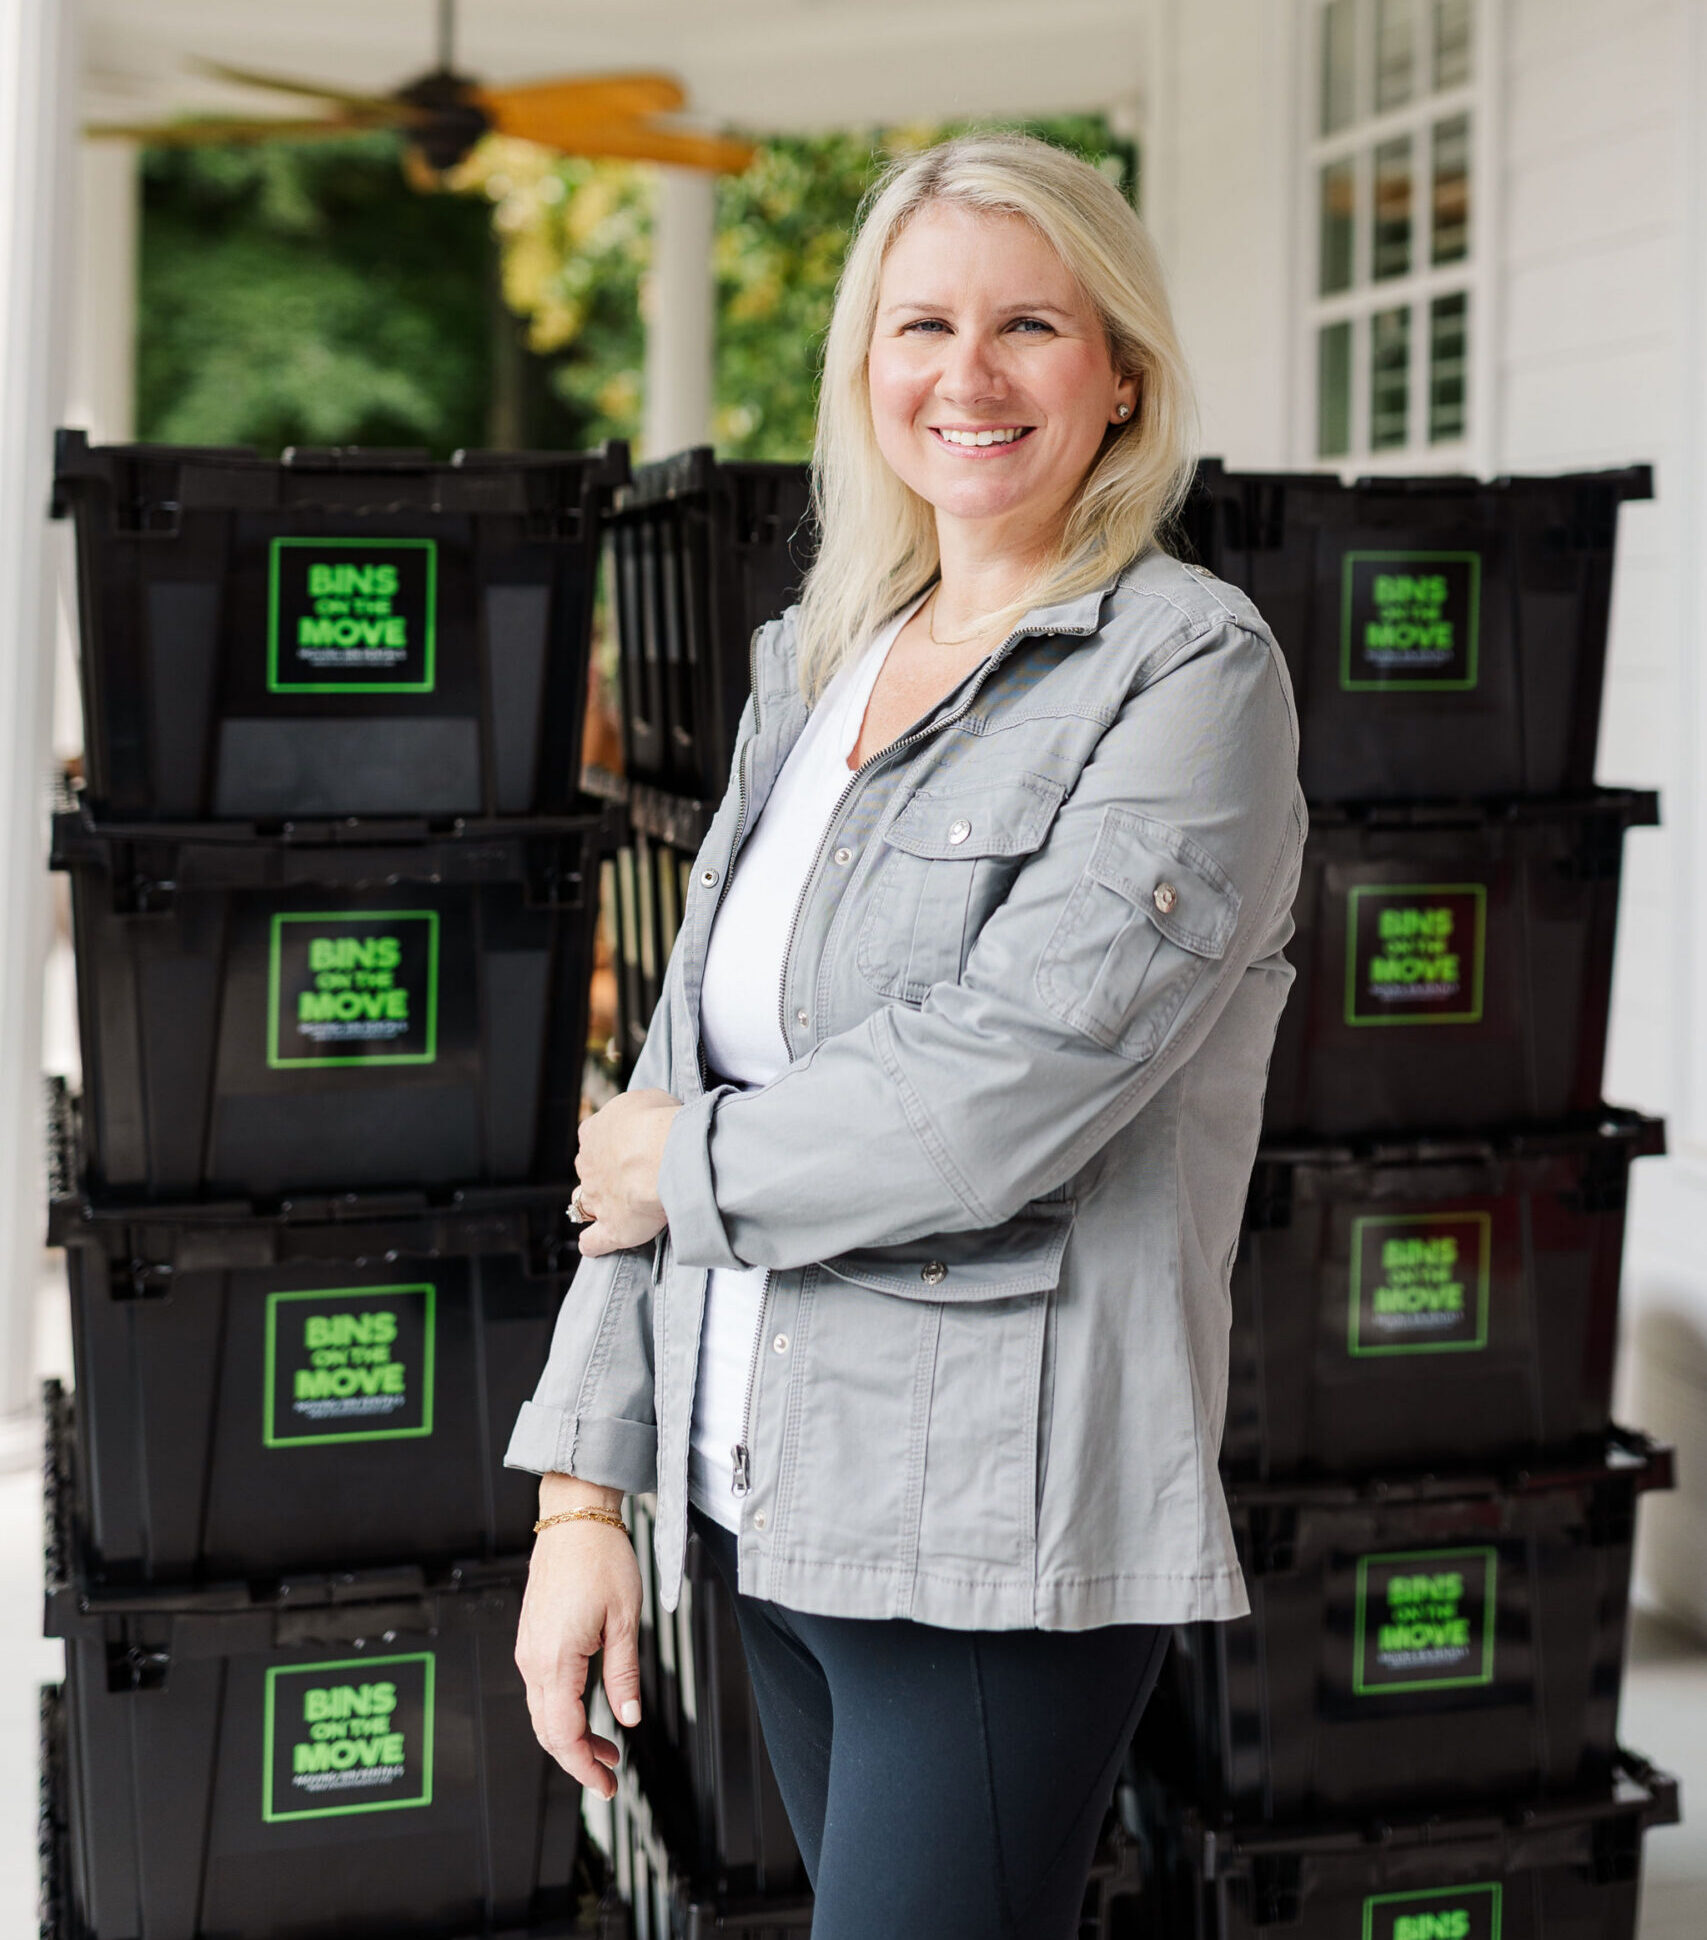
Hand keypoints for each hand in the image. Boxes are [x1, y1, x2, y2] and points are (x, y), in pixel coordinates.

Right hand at [514, 1475, 643, 1800]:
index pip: (564, 1734)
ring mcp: (529, 1649)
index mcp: (555, 1659)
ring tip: (607, 1747)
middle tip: (610, 1776)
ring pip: (542, 1713)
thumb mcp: (625, 1620)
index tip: (608, 1784)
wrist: (574, 1517)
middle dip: (578, 1760)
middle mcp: (533, 1659)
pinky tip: (588, 1712)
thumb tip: (629, 1718)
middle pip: (547, 1731)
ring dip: (571, 1736)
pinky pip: (541, 1689)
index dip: (585, 1767)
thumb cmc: (600, 1557)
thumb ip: (624, 1675)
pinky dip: (562, 1712)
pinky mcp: (532, 1638)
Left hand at [574, 1088, 681, 1256]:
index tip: (624, 1146)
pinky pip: (592, 1242)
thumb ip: (643, 1110)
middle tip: (629, 1176)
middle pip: (588, 1171)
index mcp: (595, 1132)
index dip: (606, 1143)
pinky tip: (594, 1245)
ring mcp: (596, 1198)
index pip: (591, 1136)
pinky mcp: (611, 1228)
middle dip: (602, 1175)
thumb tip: (653, 1115)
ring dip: (595, 1206)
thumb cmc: (660, 1123)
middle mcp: (589, 1165)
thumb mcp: (652, 1099)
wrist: (664, 1154)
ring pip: (584, 1204)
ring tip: (614, 1209)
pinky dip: (592, 1244)